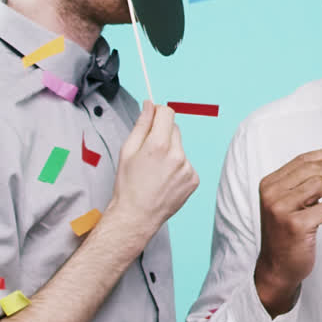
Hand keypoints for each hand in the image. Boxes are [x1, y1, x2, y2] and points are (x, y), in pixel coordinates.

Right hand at [109, 102, 199, 235]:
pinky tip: (165, 180)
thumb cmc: (128, 185)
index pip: (167, 113)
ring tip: (156, 171)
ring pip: (181, 148)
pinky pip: (187, 164)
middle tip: (149, 153)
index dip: (159, 112)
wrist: (136, 216)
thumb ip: (141, 124)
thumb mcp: (128, 151)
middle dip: (163, 134)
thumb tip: (149, 105)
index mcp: (158, 145)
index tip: (154, 116)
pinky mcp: (194, 179)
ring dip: (171, 153)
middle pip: (174, 129)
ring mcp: (188, 168)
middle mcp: (177, 155)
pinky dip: (178, 168)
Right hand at [253, 148, 321, 316]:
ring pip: (321, 185)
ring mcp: (281, 209)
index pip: (303, 159)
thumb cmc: (287, 234)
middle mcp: (272, 194)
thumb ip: (305, 183)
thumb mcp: (290, 202)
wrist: (276, 268)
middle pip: (314, 169)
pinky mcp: (296, 225)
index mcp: (270, 184)